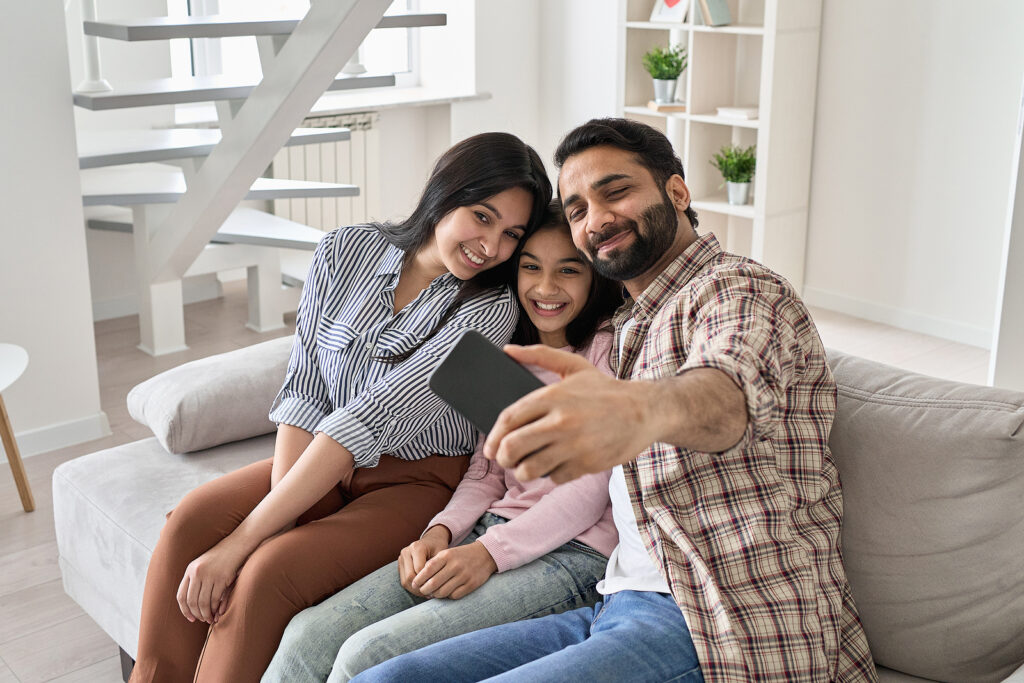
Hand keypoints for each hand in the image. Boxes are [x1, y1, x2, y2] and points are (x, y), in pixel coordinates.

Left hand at [177, 539, 247, 623]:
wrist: (238, 543)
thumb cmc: (222, 556)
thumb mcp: (204, 565)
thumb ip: (197, 580)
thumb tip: (193, 604)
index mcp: (190, 569)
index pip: (181, 595)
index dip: (184, 610)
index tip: (190, 618)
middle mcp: (197, 572)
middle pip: (192, 601)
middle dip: (197, 614)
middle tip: (202, 620)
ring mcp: (209, 574)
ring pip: (203, 602)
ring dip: (206, 614)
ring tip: (210, 619)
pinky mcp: (222, 577)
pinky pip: (216, 598)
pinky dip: (216, 608)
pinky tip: (218, 612)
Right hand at [398, 525, 450, 596]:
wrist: (432, 540)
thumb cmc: (439, 547)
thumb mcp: (442, 554)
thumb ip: (437, 567)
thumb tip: (434, 586)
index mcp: (416, 547)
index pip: (419, 570)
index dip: (427, 581)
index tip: (437, 588)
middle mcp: (406, 552)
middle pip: (410, 577)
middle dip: (421, 587)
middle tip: (431, 594)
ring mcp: (401, 558)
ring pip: (405, 581)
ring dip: (415, 590)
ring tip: (427, 594)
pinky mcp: (400, 564)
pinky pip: (403, 580)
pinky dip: (412, 588)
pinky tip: (422, 590)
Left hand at [411, 541, 497, 599]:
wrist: (485, 554)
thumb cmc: (461, 555)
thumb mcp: (447, 554)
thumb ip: (433, 564)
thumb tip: (419, 580)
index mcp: (447, 556)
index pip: (428, 569)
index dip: (419, 579)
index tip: (414, 584)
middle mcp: (455, 565)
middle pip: (433, 583)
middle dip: (424, 590)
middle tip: (422, 591)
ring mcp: (464, 575)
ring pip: (443, 592)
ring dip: (435, 595)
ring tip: (433, 593)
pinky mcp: (471, 584)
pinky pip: (454, 595)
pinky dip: (448, 596)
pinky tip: (446, 593)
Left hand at [483, 344, 654, 483]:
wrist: (645, 411)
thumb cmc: (605, 389)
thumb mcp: (573, 366)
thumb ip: (539, 355)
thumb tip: (507, 350)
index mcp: (553, 395)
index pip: (509, 419)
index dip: (493, 437)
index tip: (490, 447)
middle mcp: (561, 421)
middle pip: (513, 447)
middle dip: (502, 458)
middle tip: (504, 459)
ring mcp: (574, 445)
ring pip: (530, 468)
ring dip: (522, 471)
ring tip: (525, 466)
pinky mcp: (587, 464)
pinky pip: (554, 477)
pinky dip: (551, 474)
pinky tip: (555, 465)